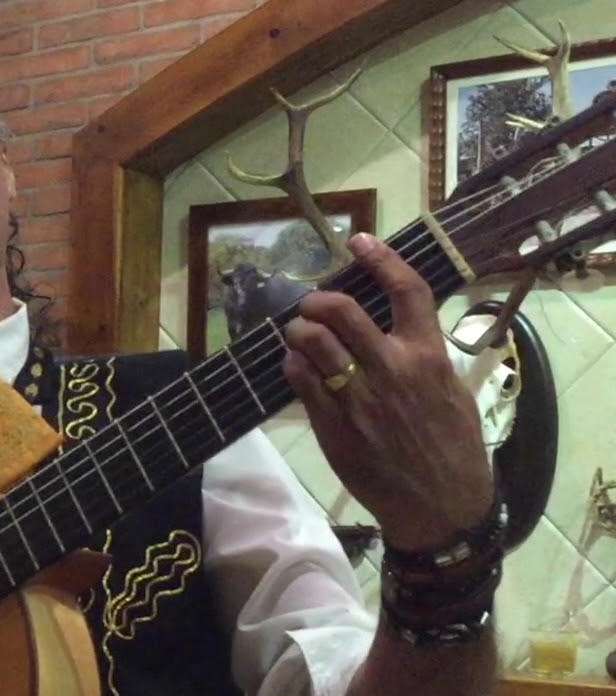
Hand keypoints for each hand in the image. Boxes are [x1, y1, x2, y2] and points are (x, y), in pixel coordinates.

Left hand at [282, 233, 493, 550]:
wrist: (440, 503)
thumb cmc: (452, 444)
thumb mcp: (451, 388)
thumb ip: (421, 353)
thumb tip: (392, 322)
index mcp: (428, 356)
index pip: (407, 291)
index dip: (381, 259)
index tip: (360, 241)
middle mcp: (391, 369)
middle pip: (341, 311)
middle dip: (317, 300)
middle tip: (312, 304)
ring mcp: (358, 397)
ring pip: (311, 341)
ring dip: (298, 330)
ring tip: (299, 333)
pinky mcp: (333, 423)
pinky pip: (299, 379)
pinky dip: (292, 364)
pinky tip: (296, 365)